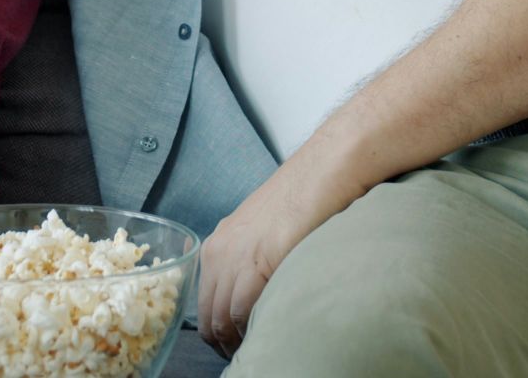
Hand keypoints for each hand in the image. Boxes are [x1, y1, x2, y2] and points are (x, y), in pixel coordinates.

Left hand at [198, 158, 353, 358]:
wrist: (324, 171)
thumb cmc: (304, 198)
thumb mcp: (265, 231)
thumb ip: (252, 260)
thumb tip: (255, 295)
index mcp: (217, 243)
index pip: (203, 301)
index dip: (215, 330)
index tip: (232, 344)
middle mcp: (218, 250)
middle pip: (207, 315)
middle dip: (222, 342)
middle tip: (242, 356)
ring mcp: (234, 255)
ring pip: (220, 317)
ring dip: (234, 341)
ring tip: (254, 351)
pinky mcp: (256, 261)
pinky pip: (240, 309)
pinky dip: (249, 329)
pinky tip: (264, 335)